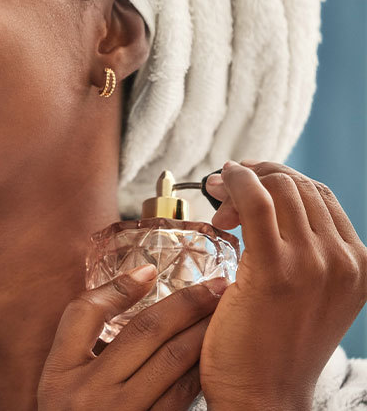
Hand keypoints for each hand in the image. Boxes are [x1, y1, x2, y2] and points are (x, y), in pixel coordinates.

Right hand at [39, 265, 228, 409]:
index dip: (121, 289)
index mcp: (60, 373)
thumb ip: (82, 329)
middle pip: (145, 334)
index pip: (85, 315)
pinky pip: (185, 396)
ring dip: (204, 333)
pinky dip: (203, 368)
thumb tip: (137, 278)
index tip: (152, 268)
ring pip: (175, 364)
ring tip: (226, 311)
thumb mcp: (59, 374)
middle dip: (186, 304)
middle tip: (217, 284)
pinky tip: (216, 351)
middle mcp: (90, 396)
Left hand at [199, 160, 366, 408]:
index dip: (277, 181)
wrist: (263, 397)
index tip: (243, 189)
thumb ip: (302, 259)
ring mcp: (316, 264)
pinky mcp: (277, 269)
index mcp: (358, 267)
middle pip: (301, 186)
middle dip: (258, 177)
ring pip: (280, 188)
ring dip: (242, 181)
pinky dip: (235, 183)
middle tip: (221, 194)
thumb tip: (264, 211)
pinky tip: (215, 187)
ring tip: (216, 201)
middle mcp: (345, 262)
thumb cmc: (270, 350)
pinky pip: (256, 201)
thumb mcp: (305, 299)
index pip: (320, 197)